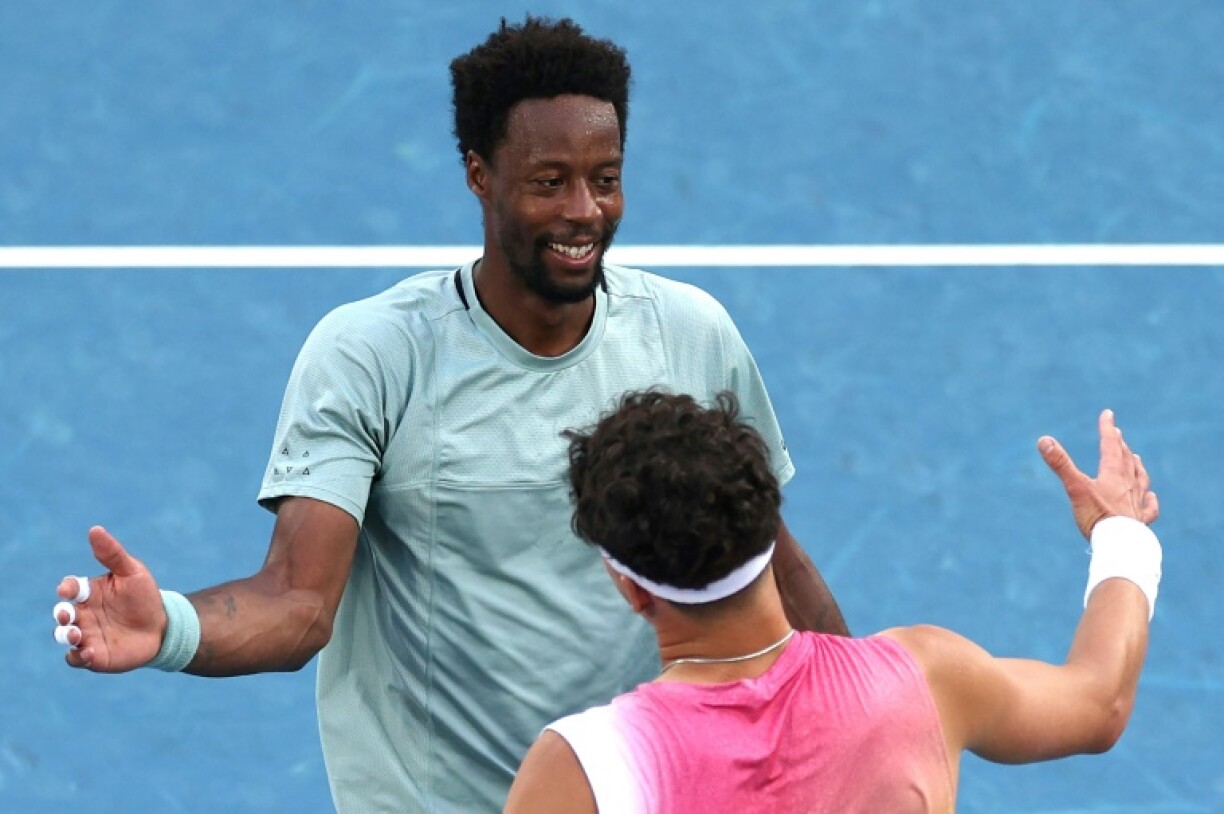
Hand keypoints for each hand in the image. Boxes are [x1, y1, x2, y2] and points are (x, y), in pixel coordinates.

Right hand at [54, 526, 167, 671]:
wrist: (162, 627)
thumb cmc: (144, 597)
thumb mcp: (132, 572)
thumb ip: (112, 554)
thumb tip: (95, 529)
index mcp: (89, 592)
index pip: (70, 588)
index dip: (66, 588)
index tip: (68, 589)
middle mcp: (83, 614)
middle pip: (62, 613)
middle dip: (61, 613)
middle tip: (67, 613)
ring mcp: (86, 635)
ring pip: (64, 636)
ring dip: (65, 635)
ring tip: (75, 634)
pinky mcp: (94, 656)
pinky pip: (77, 659)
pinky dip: (77, 657)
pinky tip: (89, 653)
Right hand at [1038, 409, 1159, 537]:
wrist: (1121, 544)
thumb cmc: (1098, 516)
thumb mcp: (1075, 488)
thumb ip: (1060, 464)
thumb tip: (1043, 440)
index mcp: (1112, 474)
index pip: (1110, 445)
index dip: (1108, 428)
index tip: (1108, 414)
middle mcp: (1127, 484)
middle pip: (1126, 460)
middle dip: (1120, 445)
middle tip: (1118, 434)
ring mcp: (1136, 502)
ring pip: (1139, 479)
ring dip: (1136, 466)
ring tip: (1136, 458)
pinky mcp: (1140, 521)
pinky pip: (1148, 507)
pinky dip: (1150, 500)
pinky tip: (1150, 497)